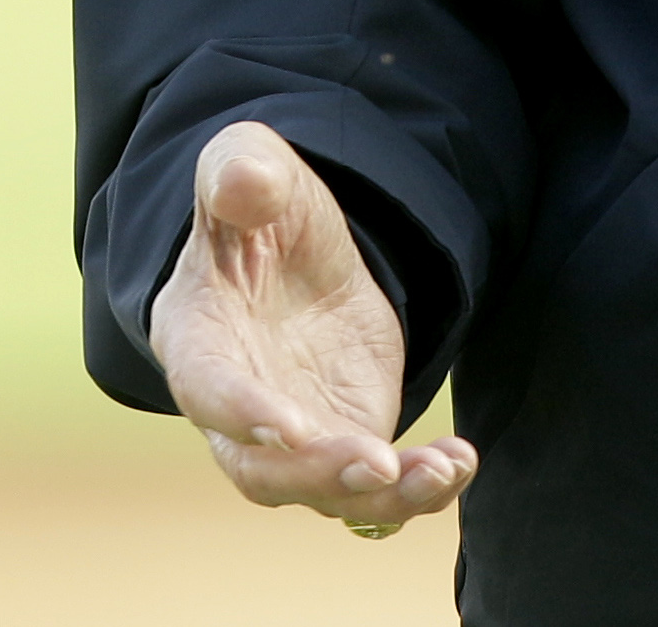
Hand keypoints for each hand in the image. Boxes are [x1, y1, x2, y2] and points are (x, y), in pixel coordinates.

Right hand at [148, 122, 476, 532]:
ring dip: (382, 493)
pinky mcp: (345, 440)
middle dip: (318, 475)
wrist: (300, 247)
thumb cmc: (259, 208)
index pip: (207, 390)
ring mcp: (294, 435)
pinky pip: (377, 487)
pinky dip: (419, 487)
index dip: (243, 414)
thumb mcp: (249, 165)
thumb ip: (240, 170)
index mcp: (197, 338)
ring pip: (326, 492)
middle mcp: (234, 408)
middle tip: (378, 462)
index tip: (293, 427)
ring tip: (442, 470)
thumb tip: (242, 183)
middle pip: (261, 470)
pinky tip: (460, 462)